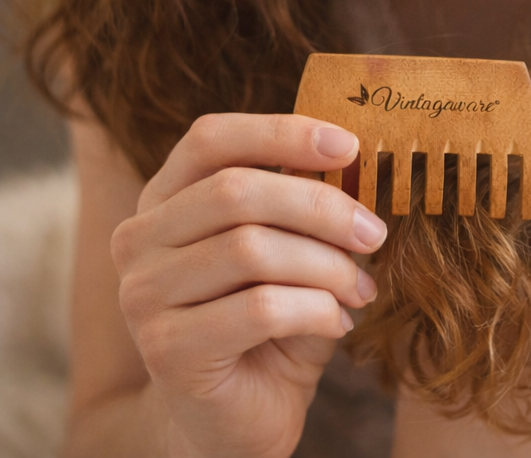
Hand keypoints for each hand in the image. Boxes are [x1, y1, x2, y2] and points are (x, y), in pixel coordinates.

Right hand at [111, 112, 386, 457]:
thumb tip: (353, 153)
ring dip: (327, 265)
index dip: (281, 131)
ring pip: (251, 249)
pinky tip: (339, 321)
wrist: (242, 415)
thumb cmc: (273, 315)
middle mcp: (139, 239)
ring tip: (361, 287)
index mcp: (165, 196)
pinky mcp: (166, 350)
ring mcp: (142, 296)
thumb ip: (304, 199)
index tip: (348, 146)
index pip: (210, 138)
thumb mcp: (291, 244)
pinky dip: (317, 309)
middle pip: (236, 191)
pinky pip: (260, 308)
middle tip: (374, 232)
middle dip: (322, 206)